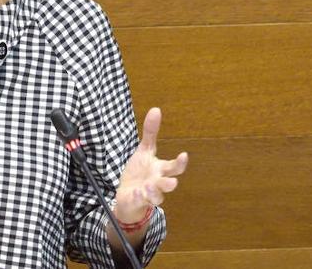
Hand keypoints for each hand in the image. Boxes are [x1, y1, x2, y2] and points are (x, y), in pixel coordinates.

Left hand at [112, 108, 187, 226]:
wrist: (128, 194)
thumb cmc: (140, 172)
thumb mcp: (144, 150)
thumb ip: (150, 132)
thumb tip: (156, 109)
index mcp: (161, 169)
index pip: (174, 167)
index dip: (180, 162)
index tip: (183, 155)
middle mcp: (158, 182)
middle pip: (168, 184)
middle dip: (170, 183)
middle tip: (173, 181)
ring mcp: (149, 194)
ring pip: (157, 196)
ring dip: (154, 192)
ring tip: (149, 186)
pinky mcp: (138, 201)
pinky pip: (141, 200)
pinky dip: (140, 197)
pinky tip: (138, 192)